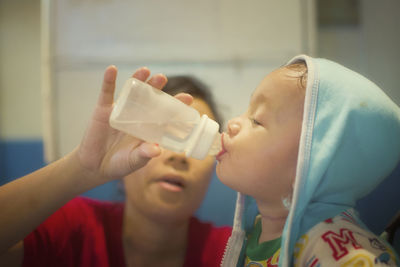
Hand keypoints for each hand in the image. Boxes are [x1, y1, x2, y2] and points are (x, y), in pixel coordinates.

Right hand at [76, 66, 190, 181]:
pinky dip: (108, 80)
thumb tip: (157, 150)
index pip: (165, 113)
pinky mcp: (104, 110)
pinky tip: (112, 69)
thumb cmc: (120, 164)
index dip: (176, 105)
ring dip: (138, 79)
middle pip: (149, 97)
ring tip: (145, 70)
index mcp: (149, 127)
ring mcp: (121, 111)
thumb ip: (144, 154)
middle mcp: (137, 116)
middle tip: (163, 78)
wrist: (95, 166)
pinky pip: (106, 93)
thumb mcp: (134, 161)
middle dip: (157, 87)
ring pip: (131, 91)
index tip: (188, 98)